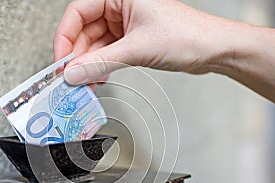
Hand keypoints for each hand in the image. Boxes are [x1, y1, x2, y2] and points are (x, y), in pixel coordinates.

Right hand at [54, 0, 224, 84]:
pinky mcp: (131, 40)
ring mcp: (125, 24)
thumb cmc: (188, 35)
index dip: (65, 38)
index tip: (61, 61)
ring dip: (89, 66)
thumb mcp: (138, 48)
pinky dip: (101, 67)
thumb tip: (74, 73)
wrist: (213, 50)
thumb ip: (101, 63)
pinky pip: (107, 53)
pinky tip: (98, 78)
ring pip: (95, 45)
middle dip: (77, 57)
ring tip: (85, 83)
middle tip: (71, 78)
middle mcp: (120, 6)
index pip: (78, 12)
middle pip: (84, 31)